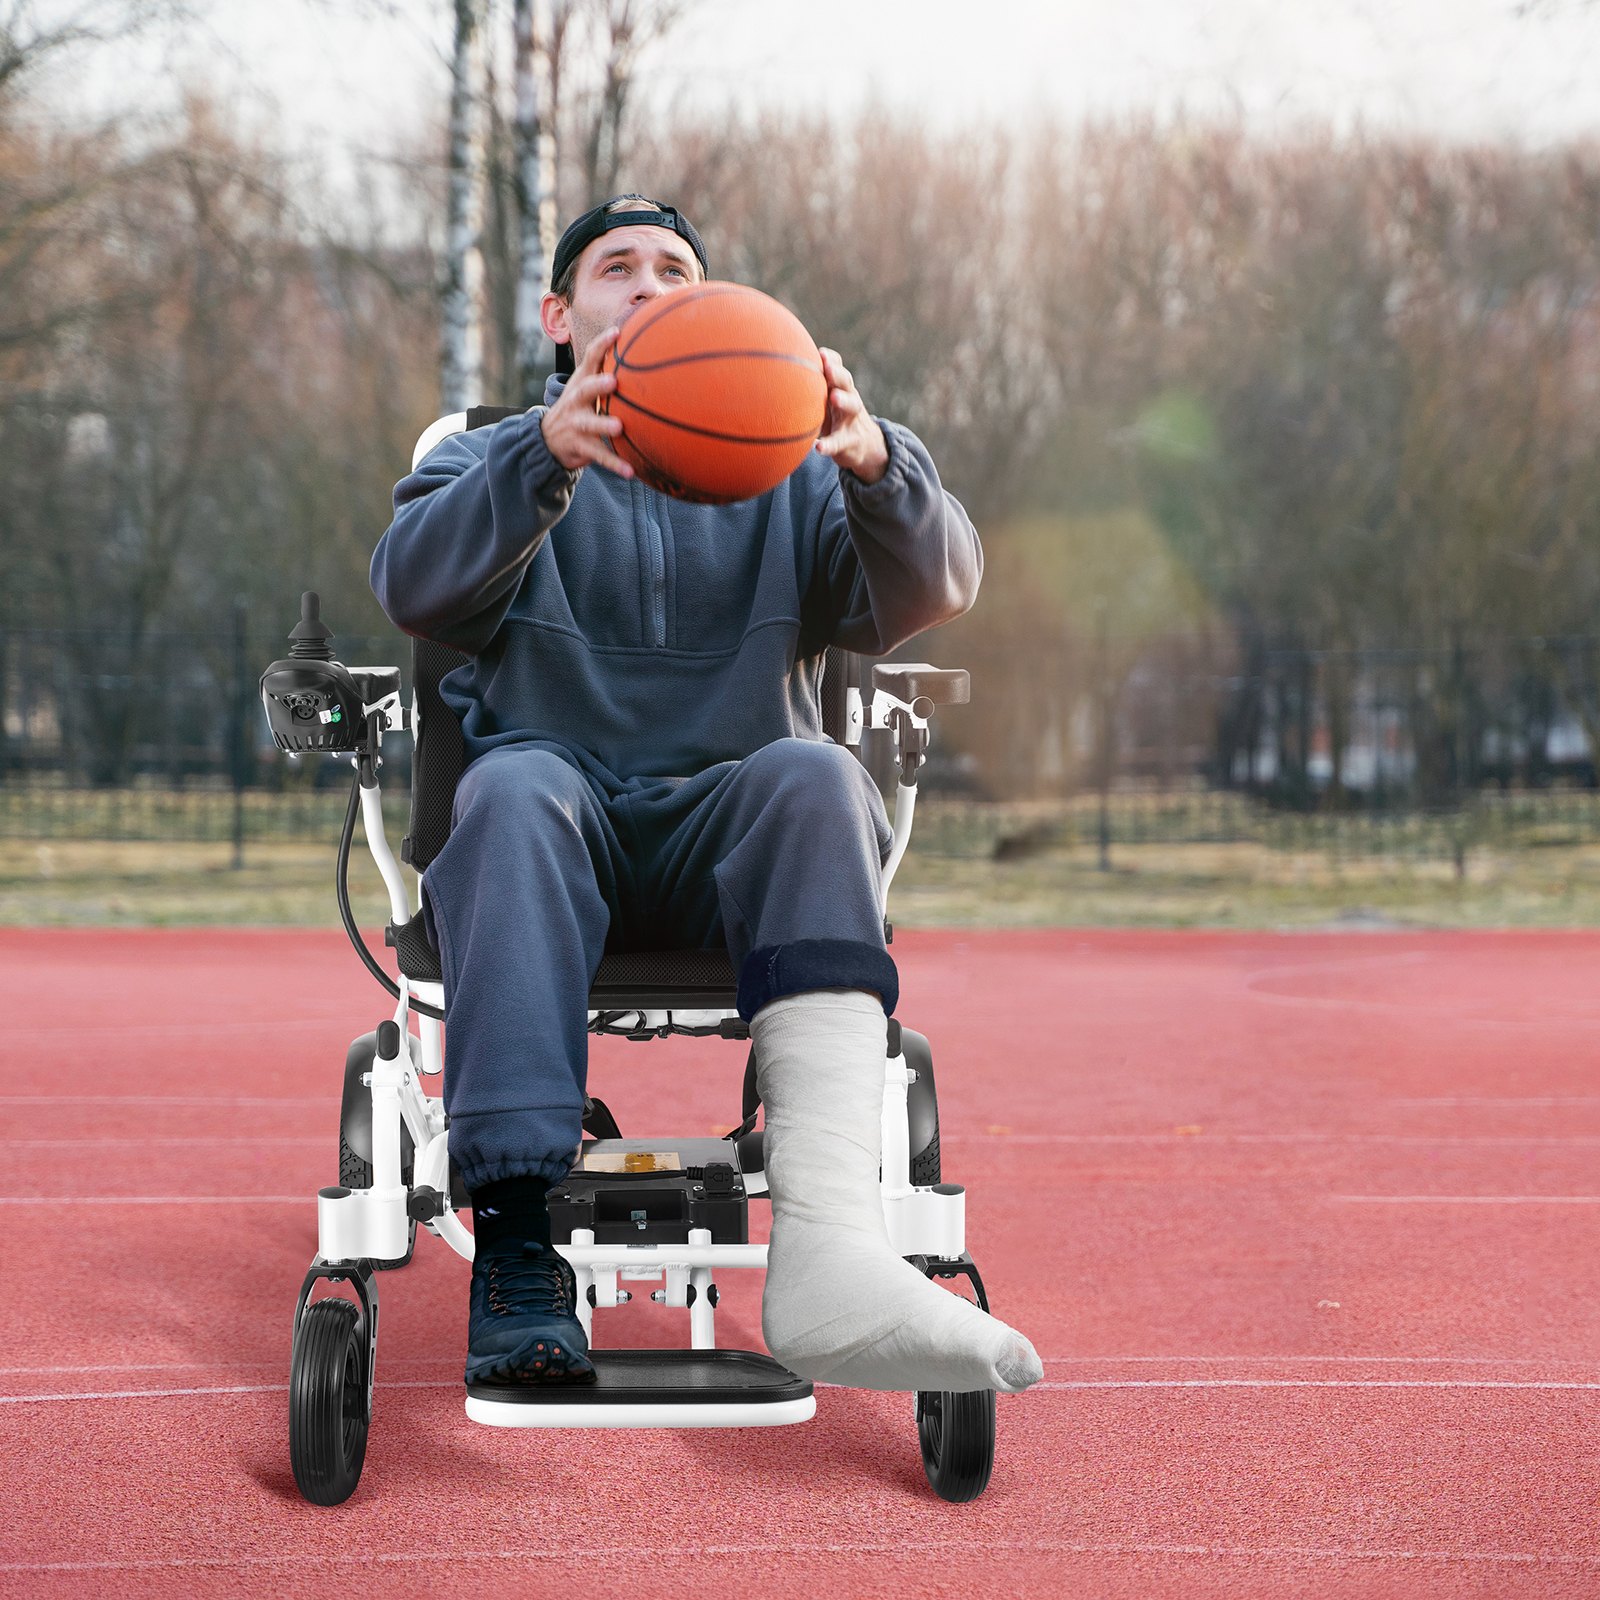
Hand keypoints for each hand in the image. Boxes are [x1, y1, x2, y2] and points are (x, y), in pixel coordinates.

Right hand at [536, 328, 633, 478]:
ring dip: (603, 424)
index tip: (617, 332)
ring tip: (619, 427)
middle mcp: (576, 401)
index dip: (602, 345)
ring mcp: (576, 424)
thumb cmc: (577, 408)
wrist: (547, 439)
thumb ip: (604, 372)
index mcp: (581, 382)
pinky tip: (630, 472)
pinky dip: (614, 464)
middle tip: (612, 382)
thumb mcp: (584, 387)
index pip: (590, 359)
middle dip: (597, 385)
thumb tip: (639, 350)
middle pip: (584, 390)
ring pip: (589, 424)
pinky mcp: (579, 446)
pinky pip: (598, 456)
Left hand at [814, 347, 887, 483]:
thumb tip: (776, 372)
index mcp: (840, 387)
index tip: (820, 352)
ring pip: (852, 406)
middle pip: (847, 381)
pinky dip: (829, 445)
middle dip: (837, 373)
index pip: (839, 368)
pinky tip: (818, 447)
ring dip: (844, 400)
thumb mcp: (827, 400)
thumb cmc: (837, 418)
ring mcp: (851, 420)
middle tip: (827, 367)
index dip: (831, 359)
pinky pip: (839, 442)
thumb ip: (811, 388)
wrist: (865, 446)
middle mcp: (849, 399)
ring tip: (834, 398)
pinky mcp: (849, 442)